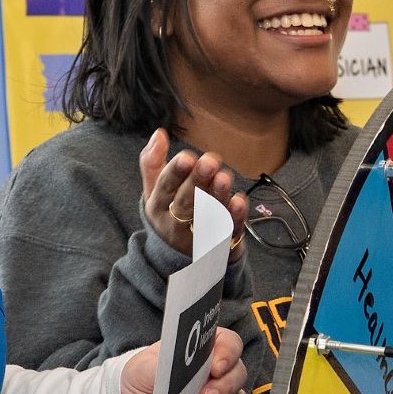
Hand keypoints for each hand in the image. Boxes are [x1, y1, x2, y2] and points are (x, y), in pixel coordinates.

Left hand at [120, 328, 255, 393]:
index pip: (229, 344)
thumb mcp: (145, 368)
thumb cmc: (138, 383)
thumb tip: (186, 364)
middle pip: (238, 375)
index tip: (215, 368)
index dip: (228, 354)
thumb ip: (168, 364)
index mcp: (202, 352)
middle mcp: (216, 375)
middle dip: (223, 388)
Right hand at [139, 129, 248, 259]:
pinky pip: (228, 231)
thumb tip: (159, 133)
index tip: (187, 157)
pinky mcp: (220, 245)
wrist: (182, 260)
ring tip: (225, 177)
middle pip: (186, 203)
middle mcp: (175, 223)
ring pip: (208, 217)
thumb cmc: (169, 213)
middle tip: (210, 161)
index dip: (175, 173)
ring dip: (217, 197)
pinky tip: (239, 200)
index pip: (164, 188)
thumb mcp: (154, 191)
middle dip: (197, 181)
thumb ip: (152, 162)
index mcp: (157, 206)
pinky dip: (234, 217)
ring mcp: (198, 237)